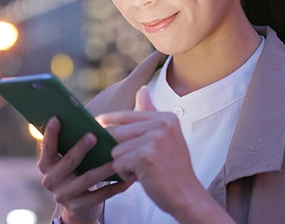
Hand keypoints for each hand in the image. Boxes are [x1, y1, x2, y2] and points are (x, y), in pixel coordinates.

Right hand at [37, 117, 131, 223]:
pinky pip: (101, 196)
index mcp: (47, 164)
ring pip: (87, 179)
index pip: (47, 148)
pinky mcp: (80, 206)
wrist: (79, 205)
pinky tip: (129, 178)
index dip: (50, 134)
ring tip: (118, 157)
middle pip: (68, 162)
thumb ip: (72, 141)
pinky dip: (116, 186)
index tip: (57, 118)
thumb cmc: (77, 170)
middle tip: (93, 135)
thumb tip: (84, 117)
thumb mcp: (69, 158)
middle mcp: (51, 180)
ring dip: (104, 168)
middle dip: (80, 148)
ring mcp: (65, 195)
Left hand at [96, 87, 205, 216]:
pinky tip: (140, 177)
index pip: (126, 115)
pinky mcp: (146, 156)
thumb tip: (142, 89)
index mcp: (165, 117)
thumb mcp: (165, 136)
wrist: (186, 195)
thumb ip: (150, 113)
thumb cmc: (172, 168)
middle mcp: (162, 124)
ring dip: (123, 164)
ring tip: (140, 170)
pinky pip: (118, 163)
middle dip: (120, 150)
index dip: (108, 121)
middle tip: (135, 162)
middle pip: (117, 133)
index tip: (98, 124)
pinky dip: (125, 174)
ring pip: (116, 150)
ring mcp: (154, 139)